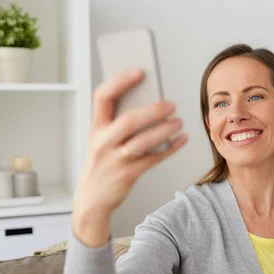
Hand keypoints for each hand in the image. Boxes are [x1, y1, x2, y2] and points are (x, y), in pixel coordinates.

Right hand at [72, 70, 187, 245]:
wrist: (92, 201)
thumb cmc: (101, 166)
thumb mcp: (102, 141)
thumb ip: (118, 124)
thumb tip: (150, 105)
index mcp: (95, 128)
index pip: (102, 97)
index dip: (120, 81)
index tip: (139, 72)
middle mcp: (102, 142)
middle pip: (129, 120)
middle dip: (153, 110)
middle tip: (171, 104)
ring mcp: (115, 159)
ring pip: (143, 141)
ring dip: (164, 130)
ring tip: (179, 122)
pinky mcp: (128, 174)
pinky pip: (153, 159)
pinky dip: (169, 149)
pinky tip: (181, 140)